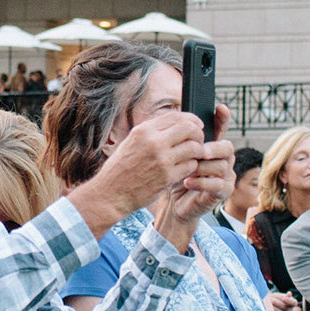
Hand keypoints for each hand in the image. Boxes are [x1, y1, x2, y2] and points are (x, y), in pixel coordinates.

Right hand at [87, 111, 206, 215]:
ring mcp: (161, 159)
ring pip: (194, 148)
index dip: (192, 119)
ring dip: (197, 152)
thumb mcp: (131, 142)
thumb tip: (174, 124)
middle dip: (198, 134)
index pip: (176, 116)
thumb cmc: (120, 169)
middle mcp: (153, 142)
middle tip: (199, 142)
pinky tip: (186, 169)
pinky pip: (190, 166)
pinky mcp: (167, 177)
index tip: (197, 125)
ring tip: (193, 157)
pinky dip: (192, 166)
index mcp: (144, 130)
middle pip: (189, 129)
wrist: (110, 194)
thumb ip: (151, 132)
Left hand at [166, 122, 236, 223]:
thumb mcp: (175, 155)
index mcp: (212, 146)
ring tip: (187, 171)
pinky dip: (201, 183)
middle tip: (202, 151)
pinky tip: (187, 182)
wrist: (174, 203)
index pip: (221, 129)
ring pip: (222, 166)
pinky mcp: (224, 191)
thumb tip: (175, 117)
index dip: (223, 119)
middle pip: (227, 147)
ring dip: (203, 168)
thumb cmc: (175, 176)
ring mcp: (226, 175)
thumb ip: (179, 139)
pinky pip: (218, 184)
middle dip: (214, 148)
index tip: (221, 108)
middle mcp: (223, 159)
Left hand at [266, 291, 300, 310]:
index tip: (283, 298)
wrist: (270, 305)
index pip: (293, 302)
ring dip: (273, 308)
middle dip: (276, 303)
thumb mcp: (280, 295)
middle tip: (270, 299)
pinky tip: (267, 310)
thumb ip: (284, 295)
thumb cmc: (276, 299)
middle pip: (284, 307)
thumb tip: (289, 293)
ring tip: (267, 304)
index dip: (288, 300)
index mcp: (293, 303)